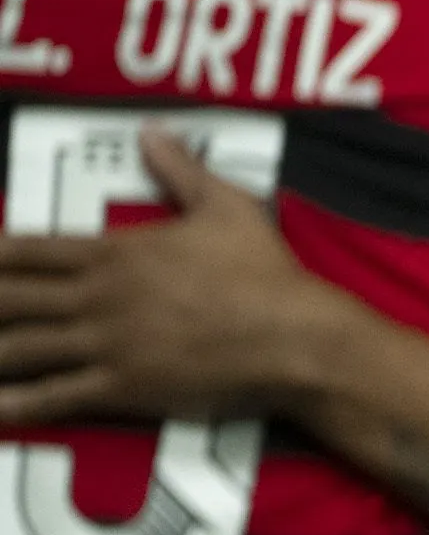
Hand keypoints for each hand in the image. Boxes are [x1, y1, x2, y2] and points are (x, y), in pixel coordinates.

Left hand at [0, 128, 360, 425]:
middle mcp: (98, 297)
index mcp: (115, 252)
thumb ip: (181, 169)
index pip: (28, 249)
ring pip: (19, 348)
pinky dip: (17, 403)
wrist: (294, 336)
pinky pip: (54, 396)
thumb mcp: (227, 207)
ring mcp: (106, 344)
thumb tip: (152, 131)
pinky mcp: (122, 387)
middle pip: (8, 298)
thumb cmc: (265, 272)